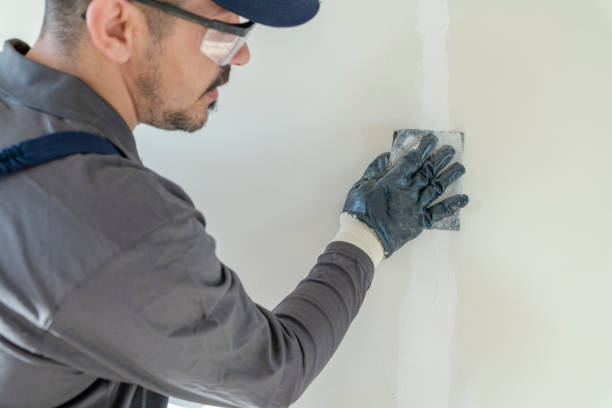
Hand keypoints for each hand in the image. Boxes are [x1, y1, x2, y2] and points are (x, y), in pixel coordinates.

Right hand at [342, 134, 468, 258]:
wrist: (365, 238)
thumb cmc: (360, 211)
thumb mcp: (361, 185)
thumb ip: (375, 170)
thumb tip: (387, 157)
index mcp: (394, 180)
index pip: (413, 158)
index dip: (423, 147)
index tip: (431, 139)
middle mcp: (410, 190)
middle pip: (429, 170)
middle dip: (441, 158)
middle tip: (450, 150)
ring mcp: (417, 206)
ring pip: (438, 187)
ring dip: (450, 176)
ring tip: (460, 167)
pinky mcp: (420, 221)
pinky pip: (440, 212)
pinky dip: (453, 205)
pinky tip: (464, 198)